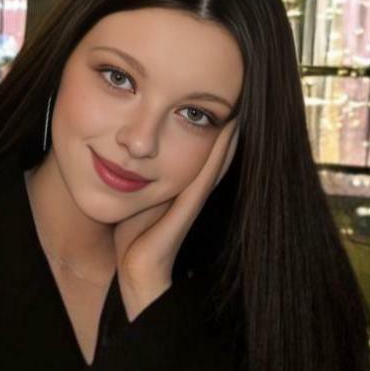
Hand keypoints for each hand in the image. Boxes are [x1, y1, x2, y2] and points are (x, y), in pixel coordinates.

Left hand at [114, 118, 239, 320]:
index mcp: (180, 185)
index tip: (218, 101)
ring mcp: (192, 199)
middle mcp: (191, 190)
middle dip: (222, 127)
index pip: (198, 150)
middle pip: (212, 153)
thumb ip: (140, 173)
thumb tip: (132, 146)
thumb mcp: (136, 194)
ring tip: (238, 109)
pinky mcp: (187, 209)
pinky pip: (204, 177)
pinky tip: (226, 133)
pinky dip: (217, 155)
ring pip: (214, 161)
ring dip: (227, 137)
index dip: (209, 127)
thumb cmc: (131, 235)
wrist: (135, 271)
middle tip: (237, 98)